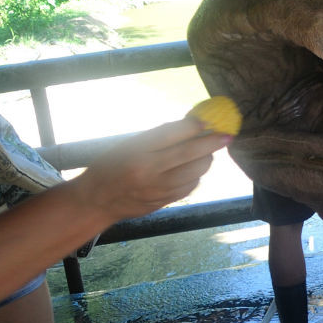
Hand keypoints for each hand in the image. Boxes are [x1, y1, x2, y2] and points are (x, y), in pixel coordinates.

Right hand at [71, 119, 229, 221]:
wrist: (96, 201)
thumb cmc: (112, 166)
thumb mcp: (129, 145)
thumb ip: (159, 137)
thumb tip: (193, 125)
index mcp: (136, 152)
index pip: (170, 135)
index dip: (194, 126)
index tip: (210, 120)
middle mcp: (148, 172)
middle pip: (189, 155)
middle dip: (212, 143)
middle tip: (226, 136)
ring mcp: (157, 190)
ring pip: (195, 173)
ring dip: (206, 160)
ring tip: (205, 153)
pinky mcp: (163, 202)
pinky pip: (190, 187)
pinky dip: (197, 176)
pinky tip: (193, 170)